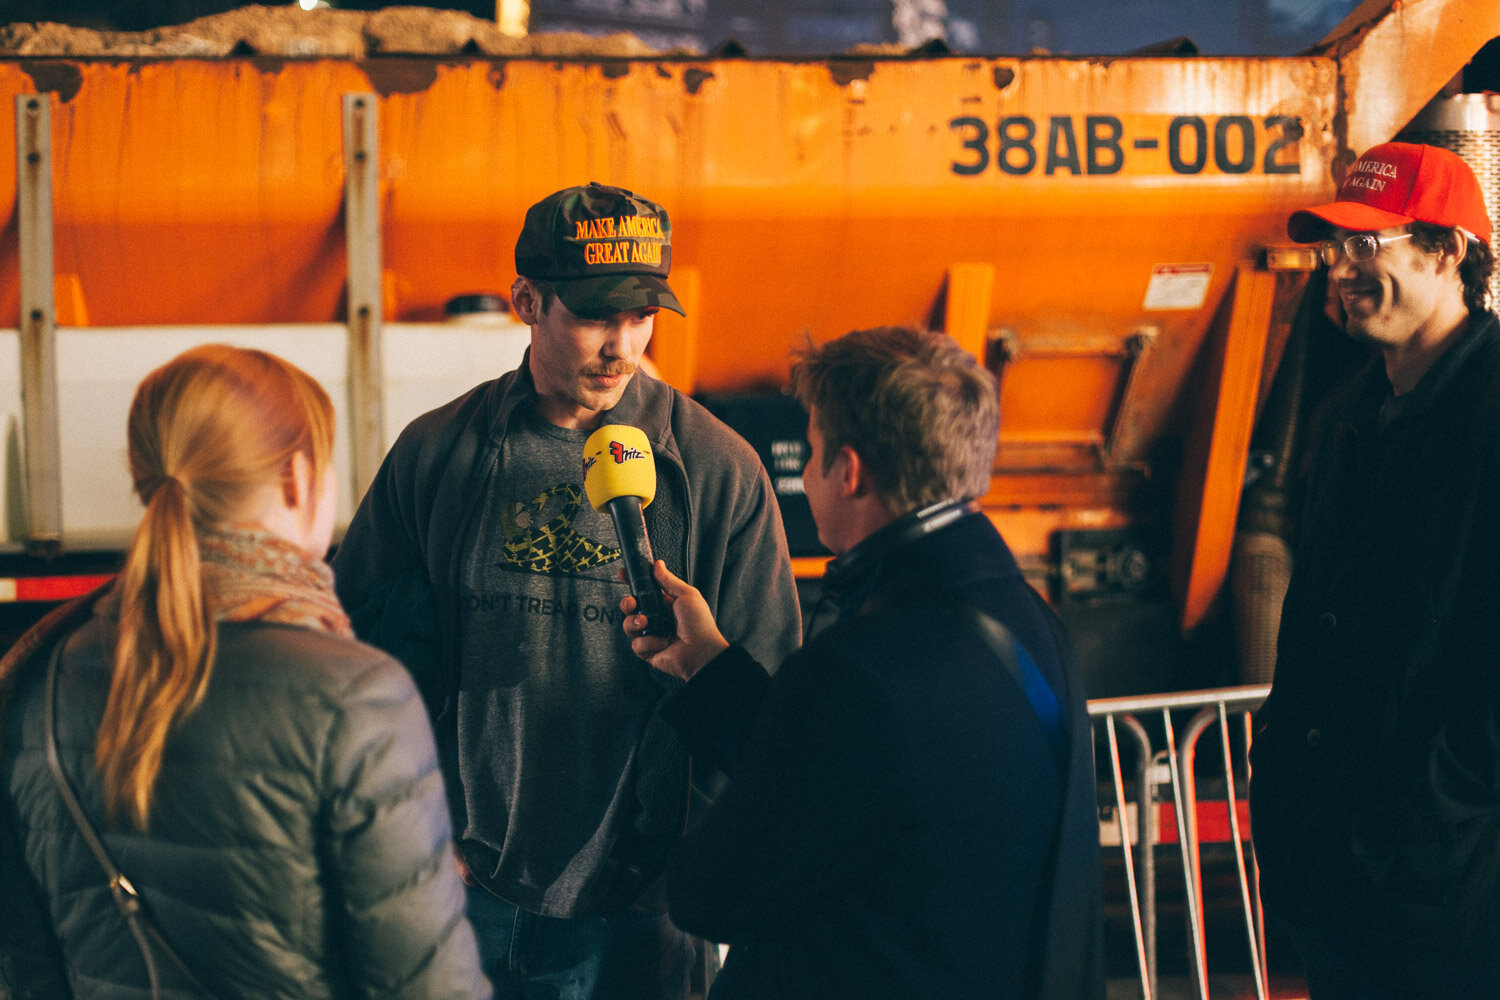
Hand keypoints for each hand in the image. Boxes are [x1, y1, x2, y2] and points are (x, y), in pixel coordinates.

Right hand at [621, 560, 728, 681]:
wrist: (702, 652)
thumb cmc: (700, 624)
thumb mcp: (687, 595)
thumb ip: (668, 580)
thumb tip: (657, 564)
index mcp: (665, 603)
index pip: (644, 590)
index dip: (632, 582)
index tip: (623, 575)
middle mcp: (656, 618)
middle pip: (631, 607)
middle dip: (627, 603)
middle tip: (632, 603)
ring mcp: (651, 634)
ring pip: (629, 625)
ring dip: (634, 622)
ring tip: (646, 623)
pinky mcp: (648, 651)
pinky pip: (636, 644)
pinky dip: (648, 643)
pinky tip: (662, 642)